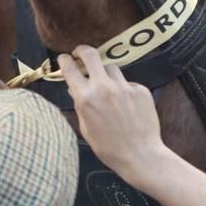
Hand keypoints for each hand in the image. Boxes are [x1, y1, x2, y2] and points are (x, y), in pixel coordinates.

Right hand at [59, 46, 165, 185]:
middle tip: (80, 53)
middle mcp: (104, 87)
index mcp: (86, 98)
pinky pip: (128, 83)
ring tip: (107, 89)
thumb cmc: (109, 147)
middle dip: (82, 51)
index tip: (64, 58)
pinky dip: (124, 90)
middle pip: (91, 55)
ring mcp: (124, 87)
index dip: (65, 60)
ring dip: (105, 74)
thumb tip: (76, 89)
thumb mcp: (86, 128)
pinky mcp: (140, 90)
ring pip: (111, 68)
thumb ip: (80, 105)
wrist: (140, 155)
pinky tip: (126, 106)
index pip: (70, 69)